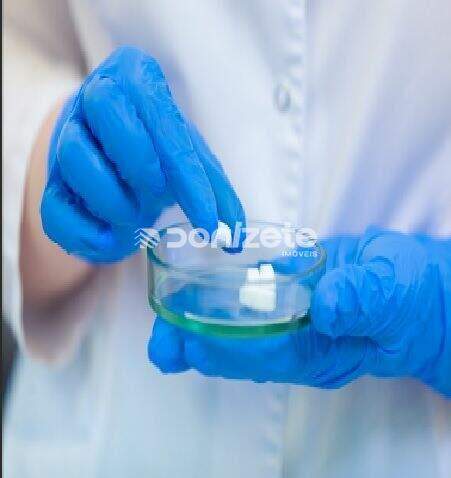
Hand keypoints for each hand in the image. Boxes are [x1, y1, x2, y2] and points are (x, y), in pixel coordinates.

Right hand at [41, 46, 244, 262]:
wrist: (110, 157)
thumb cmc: (156, 151)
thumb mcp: (191, 159)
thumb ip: (216, 192)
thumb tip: (236, 239)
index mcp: (136, 79)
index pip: (165, 124)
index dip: (190, 181)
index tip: (209, 223)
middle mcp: (94, 97)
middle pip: (106, 108)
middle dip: (139, 163)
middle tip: (157, 194)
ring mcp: (65, 137)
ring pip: (75, 157)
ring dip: (114, 199)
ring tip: (134, 214)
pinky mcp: (49, 182)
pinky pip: (54, 208)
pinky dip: (86, 232)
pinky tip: (110, 237)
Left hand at [148, 228, 450, 396]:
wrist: (412, 284)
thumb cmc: (410, 295)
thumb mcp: (395, 293)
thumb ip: (364, 298)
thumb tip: (325, 304)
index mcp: (320, 351)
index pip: (264, 355)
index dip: (225, 350)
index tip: (188, 342)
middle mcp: (298, 341)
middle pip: (242, 351)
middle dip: (200, 345)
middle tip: (161, 338)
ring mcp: (291, 319)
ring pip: (241, 329)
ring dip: (203, 323)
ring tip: (166, 316)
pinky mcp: (290, 296)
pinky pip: (252, 301)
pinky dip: (224, 296)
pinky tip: (199, 286)